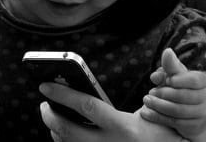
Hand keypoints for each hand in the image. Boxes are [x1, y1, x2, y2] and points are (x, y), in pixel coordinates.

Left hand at [39, 82, 185, 141]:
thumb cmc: (162, 133)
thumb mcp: (152, 113)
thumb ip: (140, 92)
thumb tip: (127, 72)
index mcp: (124, 127)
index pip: (86, 106)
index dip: (63, 95)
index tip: (46, 86)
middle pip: (68, 130)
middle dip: (50, 116)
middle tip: (43, 103)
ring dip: (55, 130)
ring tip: (52, 115)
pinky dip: (65, 141)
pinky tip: (64, 132)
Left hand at [140, 48, 205, 140]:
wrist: (194, 114)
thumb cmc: (182, 89)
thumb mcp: (177, 76)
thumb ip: (170, 66)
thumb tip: (167, 52)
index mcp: (203, 82)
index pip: (193, 80)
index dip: (178, 80)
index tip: (166, 80)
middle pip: (183, 96)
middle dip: (163, 93)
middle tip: (150, 92)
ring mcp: (201, 113)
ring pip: (177, 110)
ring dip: (158, 105)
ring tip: (146, 100)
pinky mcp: (192, 126)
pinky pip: (173, 122)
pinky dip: (157, 116)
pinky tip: (145, 112)